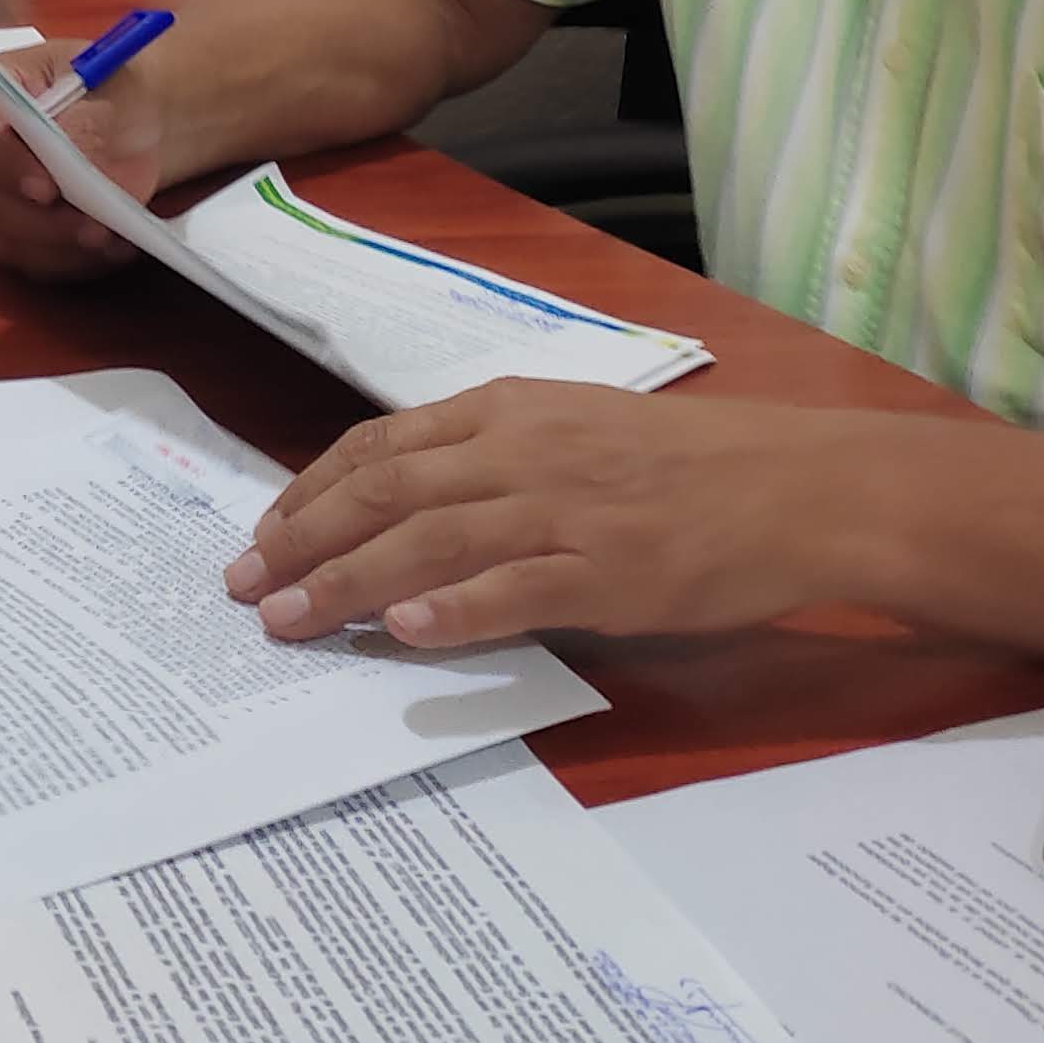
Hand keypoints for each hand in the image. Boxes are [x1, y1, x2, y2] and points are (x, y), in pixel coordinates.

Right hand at [0, 44, 156, 279]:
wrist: (144, 121)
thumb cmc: (118, 90)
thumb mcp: (115, 88)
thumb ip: (86, 122)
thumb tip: (67, 160)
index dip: (2, 161)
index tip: (46, 189)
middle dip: (39, 220)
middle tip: (91, 227)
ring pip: (6, 236)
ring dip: (59, 245)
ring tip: (112, 237)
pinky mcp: (23, 231)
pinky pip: (35, 259)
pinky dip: (76, 260)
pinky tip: (115, 246)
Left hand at [221, 383, 883, 649]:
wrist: (796, 486)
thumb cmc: (682, 463)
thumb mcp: (572, 429)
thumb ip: (489, 459)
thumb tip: (402, 504)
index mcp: (505, 412)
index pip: (380, 448)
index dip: (311, 492)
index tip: (264, 535)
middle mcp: (520, 453)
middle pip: (384, 493)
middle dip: (302, 541)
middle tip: (246, 588)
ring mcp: (563, 512)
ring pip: (430, 541)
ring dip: (347, 582)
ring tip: (291, 620)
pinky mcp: (609, 571)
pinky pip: (517, 590)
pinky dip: (454, 608)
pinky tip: (405, 630)